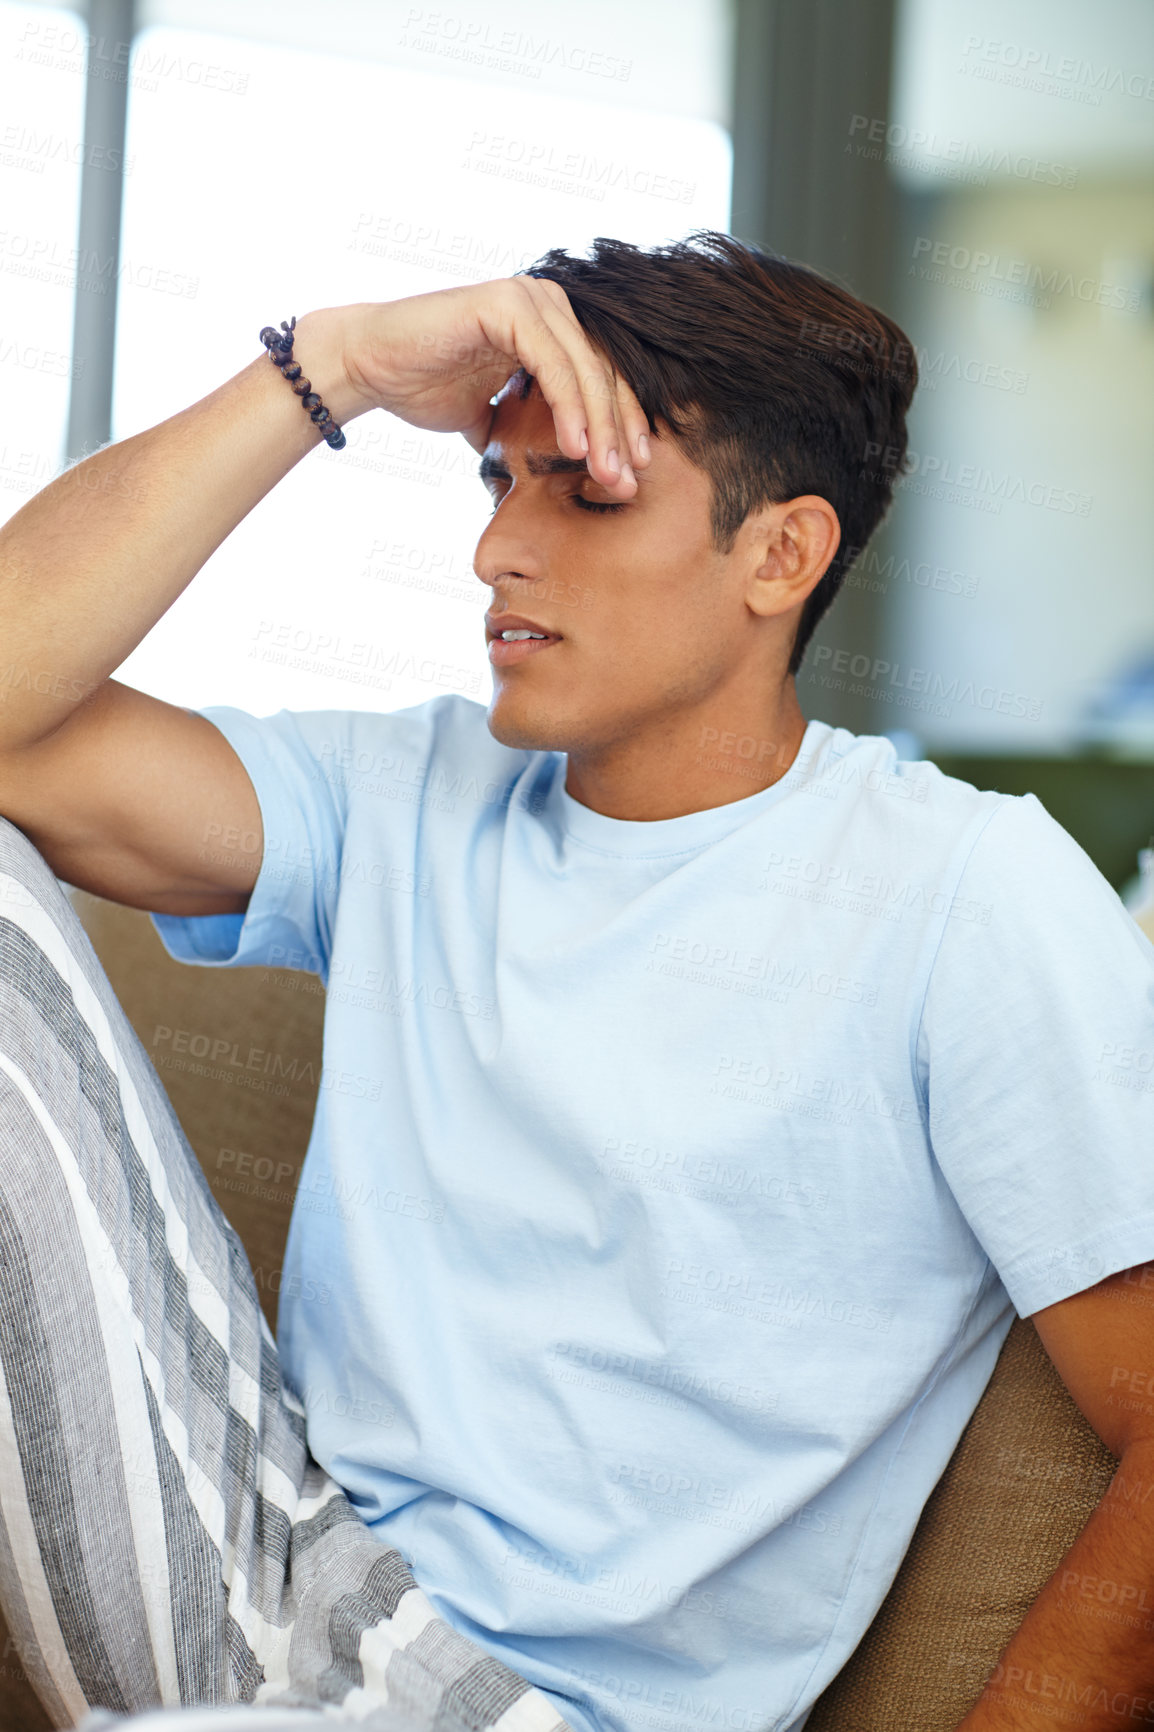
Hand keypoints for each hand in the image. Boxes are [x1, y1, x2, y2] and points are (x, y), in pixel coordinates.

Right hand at [337, 278, 651, 497]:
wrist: (367, 366)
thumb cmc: (424, 386)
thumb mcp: (495, 416)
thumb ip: (531, 429)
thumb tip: (564, 469)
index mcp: (550, 325)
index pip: (601, 378)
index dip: (622, 427)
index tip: (633, 474)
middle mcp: (547, 303)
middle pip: (602, 373)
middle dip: (620, 433)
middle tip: (630, 482)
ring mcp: (529, 298)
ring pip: (584, 369)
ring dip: (601, 427)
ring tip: (608, 474)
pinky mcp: (508, 305)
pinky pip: (553, 363)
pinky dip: (569, 406)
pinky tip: (577, 446)